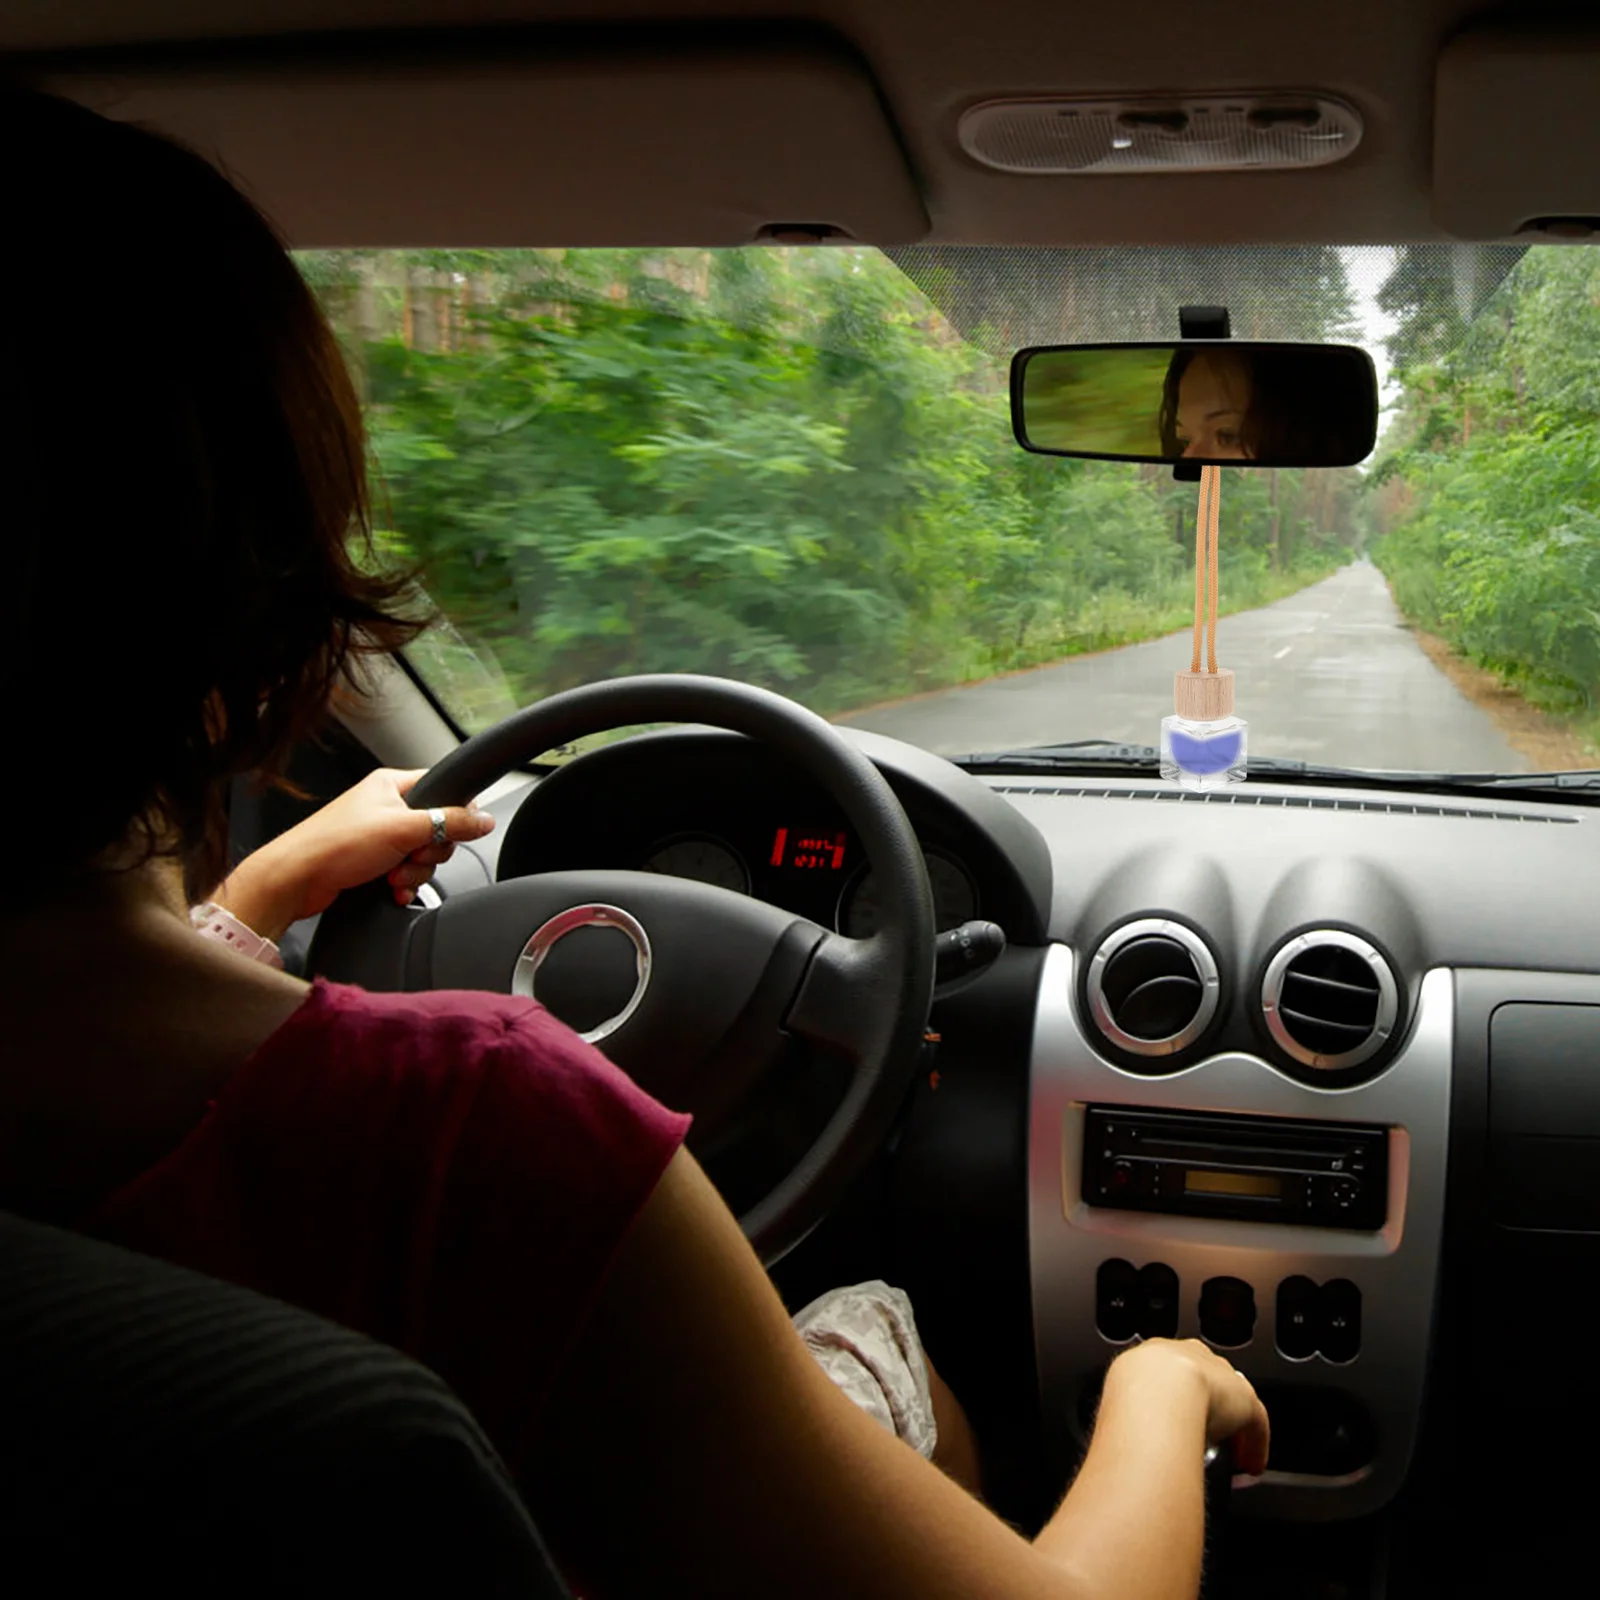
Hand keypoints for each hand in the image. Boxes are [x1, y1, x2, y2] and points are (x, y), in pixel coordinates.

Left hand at [214, 768, 494, 941]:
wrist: (295, 880)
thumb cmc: (334, 845)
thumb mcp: (403, 828)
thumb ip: (450, 822)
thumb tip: (484, 819)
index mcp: (392, 785)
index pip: (444, 789)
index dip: (455, 813)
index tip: (452, 832)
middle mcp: (386, 807)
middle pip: (437, 828)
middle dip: (428, 852)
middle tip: (410, 855)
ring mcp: (379, 835)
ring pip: (422, 854)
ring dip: (414, 872)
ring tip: (393, 876)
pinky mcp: (372, 861)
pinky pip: (405, 871)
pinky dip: (403, 884)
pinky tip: (390, 889)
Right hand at [1104, 1338, 1269, 1476]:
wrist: (1157, 1392)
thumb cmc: (1130, 1396)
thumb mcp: (1119, 1396)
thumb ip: (1129, 1409)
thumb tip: (1122, 1436)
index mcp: (1156, 1351)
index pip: (1172, 1369)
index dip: (1176, 1396)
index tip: (1175, 1420)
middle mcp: (1191, 1355)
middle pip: (1206, 1379)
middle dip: (1207, 1407)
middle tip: (1201, 1439)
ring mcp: (1220, 1374)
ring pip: (1231, 1399)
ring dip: (1231, 1427)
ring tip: (1227, 1456)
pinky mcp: (1244, 1397)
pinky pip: (1254, 1423)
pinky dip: (1254, 1445)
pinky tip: (1250, 1465)